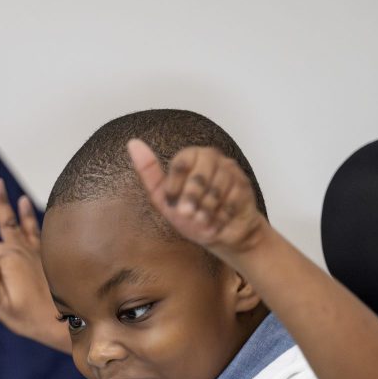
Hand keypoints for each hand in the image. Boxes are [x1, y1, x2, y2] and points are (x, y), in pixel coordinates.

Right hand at [0, 178, 69, 352]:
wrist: (68, 320)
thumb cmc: (31, 317)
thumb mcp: (1, 303)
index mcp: (4, 262)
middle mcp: (18, 250)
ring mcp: (34, 250)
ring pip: (20, 221)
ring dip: (11, 205)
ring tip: (7, 189)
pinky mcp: (48, 254)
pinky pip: (38, 229)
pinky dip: (32, 216)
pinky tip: (31, 207)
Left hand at [127, 140, 268, 261]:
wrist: (220, 235)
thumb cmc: (190, 216)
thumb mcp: (163, 199)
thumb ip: (148, 172)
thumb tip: (133, 143)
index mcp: (190, 156)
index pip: (182, 162)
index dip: (176, 185)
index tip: (172, 201)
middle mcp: (211, 157)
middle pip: (200, 174)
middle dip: (192, 199)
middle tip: (188, 214)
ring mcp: (230, 170)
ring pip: (218, 187)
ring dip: (207, 209)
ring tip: (203, 220)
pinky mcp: (244, 185)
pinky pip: (233, 197)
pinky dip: (222, 213)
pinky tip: (219, 219)